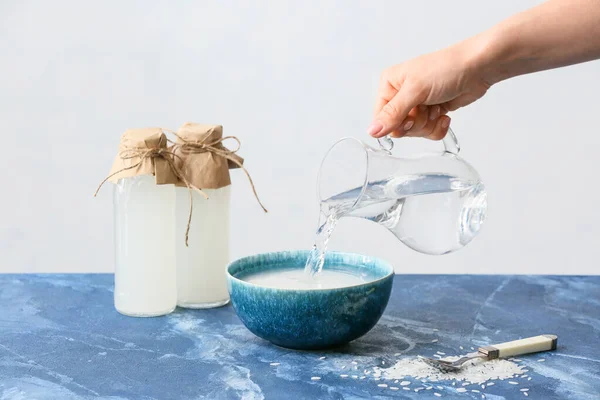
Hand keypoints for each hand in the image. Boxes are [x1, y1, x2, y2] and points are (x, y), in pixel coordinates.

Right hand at [368, 41, 491, 139]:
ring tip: (437, 106)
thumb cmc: (447, 68)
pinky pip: (427, 132)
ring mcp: (417, 105)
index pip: (381, 117)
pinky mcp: (432, 113)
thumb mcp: (415, 90)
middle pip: (398, 127)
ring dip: (428, 123)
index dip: (396, 123)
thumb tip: (372, 131)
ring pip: (414, 132)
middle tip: (426, 108)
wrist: (479, 67)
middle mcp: (401, 95)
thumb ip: (393, 113)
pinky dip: (437, 127)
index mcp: (390, 84)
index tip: (410, 116)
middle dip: (416, 123)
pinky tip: (444, 114)